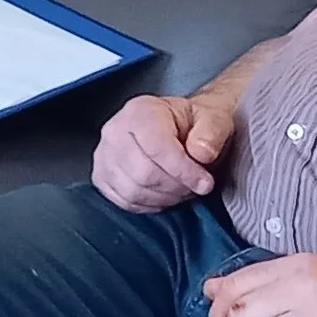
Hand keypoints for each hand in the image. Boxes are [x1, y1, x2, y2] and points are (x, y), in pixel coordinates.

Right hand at [91, 93, 235, 211]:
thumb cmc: (193, 124)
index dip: (183, 171)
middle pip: (143, 173)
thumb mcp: (214, 118)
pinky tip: (164, 193)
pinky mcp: (102, 176)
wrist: (180, 127)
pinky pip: (124, 201)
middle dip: (176, 187)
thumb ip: (211, 132)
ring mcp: (104, 155)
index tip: (204, 183)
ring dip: (164, 198)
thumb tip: (200, 153)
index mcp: (141, 111)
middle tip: (195, 185)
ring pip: (133, 191)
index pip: (156, 148)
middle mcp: (115, 130)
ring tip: (181, 188)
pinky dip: (149, 204)